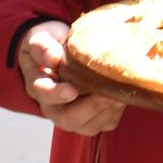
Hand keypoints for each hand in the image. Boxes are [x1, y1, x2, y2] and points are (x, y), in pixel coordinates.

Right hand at [18, 20, 123, 135]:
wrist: (65, 50)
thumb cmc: (52, 43)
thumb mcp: (43, 37)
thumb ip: (43, 46)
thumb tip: (53, 58)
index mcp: (39, 85)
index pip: (43, 93)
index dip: (56, 94)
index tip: (72, 90)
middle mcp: (54, 107)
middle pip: (68, 119)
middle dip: (92, 107)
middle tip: (110, 93)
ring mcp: (73, 116)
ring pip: (89, 126)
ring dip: (108, 110)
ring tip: (121, 89)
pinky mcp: (92, 119)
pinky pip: (106, 123)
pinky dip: (117, 111)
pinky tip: (123, 92)